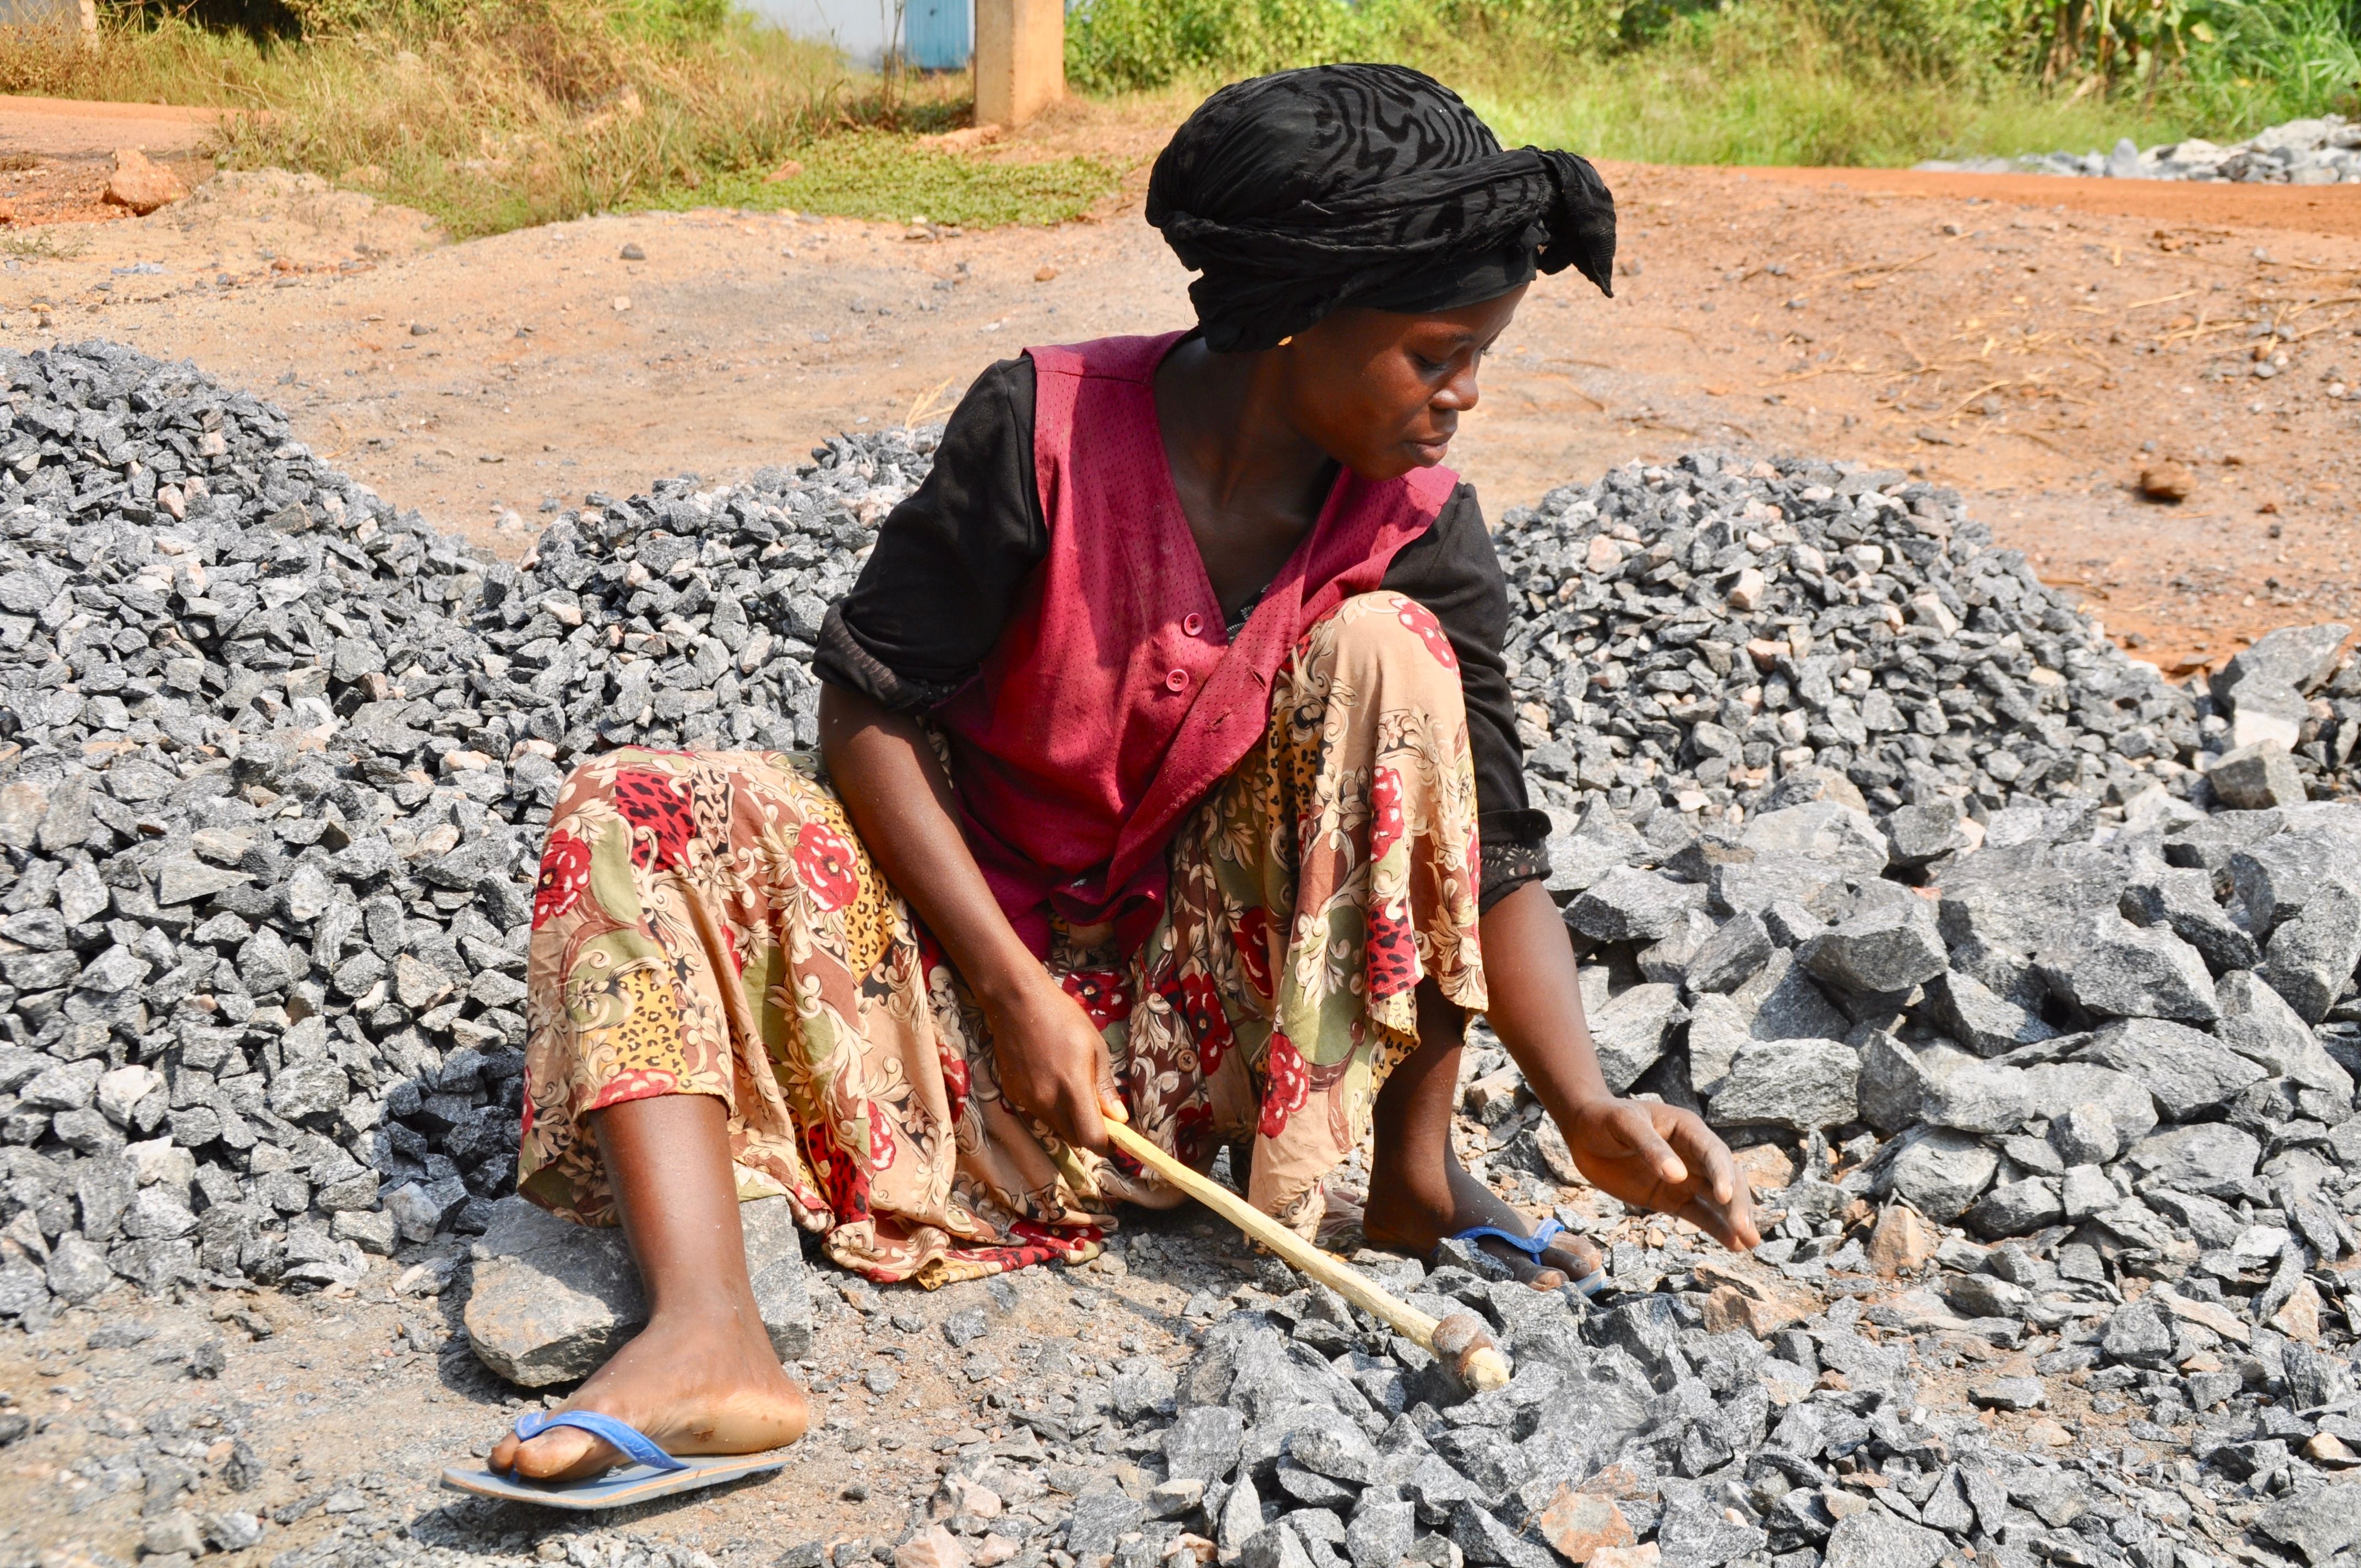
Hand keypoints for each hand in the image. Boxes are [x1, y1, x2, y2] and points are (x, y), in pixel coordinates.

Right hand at [985, 976, 1125, 1156]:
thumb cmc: (1063, 1018)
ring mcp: (1027, 1100)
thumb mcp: (1095, 1046)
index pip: (1091, 1139)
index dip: (1105, 1143)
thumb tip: (1119, 1118)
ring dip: (1067, 1118)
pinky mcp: (1012, 1095)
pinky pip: (1036, 1112)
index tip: (1113, 1134)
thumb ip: (1105, 1086)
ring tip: (1068, 1085)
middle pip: (1073, 1138)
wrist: (1016, 1002)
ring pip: (1054, 1126)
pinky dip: (1047, 1106)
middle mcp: (1047, 1101)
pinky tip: (1047, 1078)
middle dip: (1087, 1131)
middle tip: (1094, 1108)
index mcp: (1073, 1089)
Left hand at [1557, 1097, 1760, 1252]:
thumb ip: (1650, 1148)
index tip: (1724, 1197)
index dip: (1722, 1173)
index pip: (1713, 1153)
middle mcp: (1694, 1154)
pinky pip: (1699, 1214)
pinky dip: (1716, 1228)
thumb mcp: (1624, 1125)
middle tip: (1746, 1230)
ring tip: (1749, 1242)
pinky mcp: (1672, 1198)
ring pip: (1718, 1200)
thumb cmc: (1605, 1119)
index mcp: (1687, 1129)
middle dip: (1737, 1204)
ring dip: (1734, 1219)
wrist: (1584, 1131)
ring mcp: (1685, 1178)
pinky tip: (1733, 1245)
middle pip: (1725, 1179)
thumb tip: (1678, 1176)